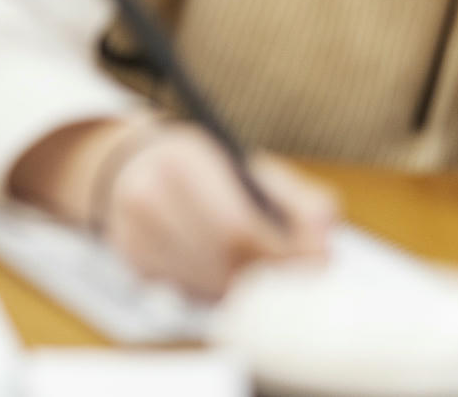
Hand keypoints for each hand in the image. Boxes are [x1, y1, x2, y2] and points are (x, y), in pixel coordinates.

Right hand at [12, 118, 334, 300]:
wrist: (132, 164)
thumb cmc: (207, 170)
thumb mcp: (252, 168)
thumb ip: (299, 201)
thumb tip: (325, 245)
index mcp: (180, 163)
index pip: (239, 229)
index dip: (285, 254)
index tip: (320, 262)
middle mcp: (147, 198)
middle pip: (226, 264)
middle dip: (272, 275)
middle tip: (300, 274)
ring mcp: (134, 233)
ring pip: (210, 287)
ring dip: (246, 287)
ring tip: (259, 264)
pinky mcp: (133, 263)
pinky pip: (190, 295)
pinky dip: (216, 290)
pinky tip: (219, 266)